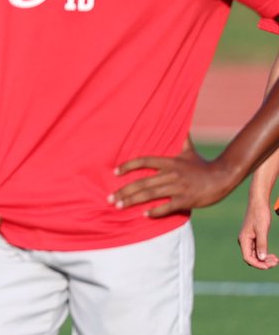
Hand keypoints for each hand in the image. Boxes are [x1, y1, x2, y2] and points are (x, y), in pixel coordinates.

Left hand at [109, 149, 236, 217]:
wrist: (224, 176)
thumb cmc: (203, 164)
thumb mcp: (188, 150)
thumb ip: (179, 138)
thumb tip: (177, 120)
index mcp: (169, 162)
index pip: (144, 161)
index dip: (128, 166)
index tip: (115, 172)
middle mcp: (171, 174)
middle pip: (143, 182)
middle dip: (124, 191)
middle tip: (110, 198)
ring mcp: (179, 188)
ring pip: (151, 194)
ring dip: (133, 201)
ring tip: (119, 206)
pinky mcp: (187, 200)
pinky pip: (168, 206)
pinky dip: (156, 211)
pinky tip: (144, 214)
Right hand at [239, 195, 278, 269]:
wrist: (258, 203)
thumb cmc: (259, 215)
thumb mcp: (262, 230)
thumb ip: (261, 245)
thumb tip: (262, 259)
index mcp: (244, 240)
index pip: (248, 258)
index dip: (258, 265)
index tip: (270, 265)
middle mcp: (244, 241)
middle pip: (251, 258)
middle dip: (263, 263)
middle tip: (276, 262)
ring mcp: (248, 240)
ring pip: (255, 255)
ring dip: (265, 259)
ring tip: (275, 259)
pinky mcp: (252, 237)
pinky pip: (257, 250)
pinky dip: (264, 254)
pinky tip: (272, 255)